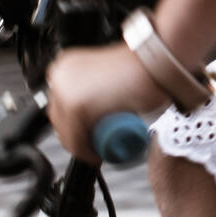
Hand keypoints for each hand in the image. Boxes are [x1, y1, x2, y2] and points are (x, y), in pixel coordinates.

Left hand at [44, 42, 169, 162]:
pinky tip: (101, 152)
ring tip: (103, 146)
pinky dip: (88, 153)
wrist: (156, 63)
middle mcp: (60, 74)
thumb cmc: (140, 71)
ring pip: (66, 133)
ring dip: (84, 145)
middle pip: (59, 121)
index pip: (59, 107)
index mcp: (66, 66)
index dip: (74, 126)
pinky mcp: (75, 105)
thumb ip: (93, 93)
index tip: (88, 134)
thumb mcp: (107, 80)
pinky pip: (76, 141)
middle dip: (78, 137)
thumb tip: (89, 117)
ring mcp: (65, 89)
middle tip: (97, 143)